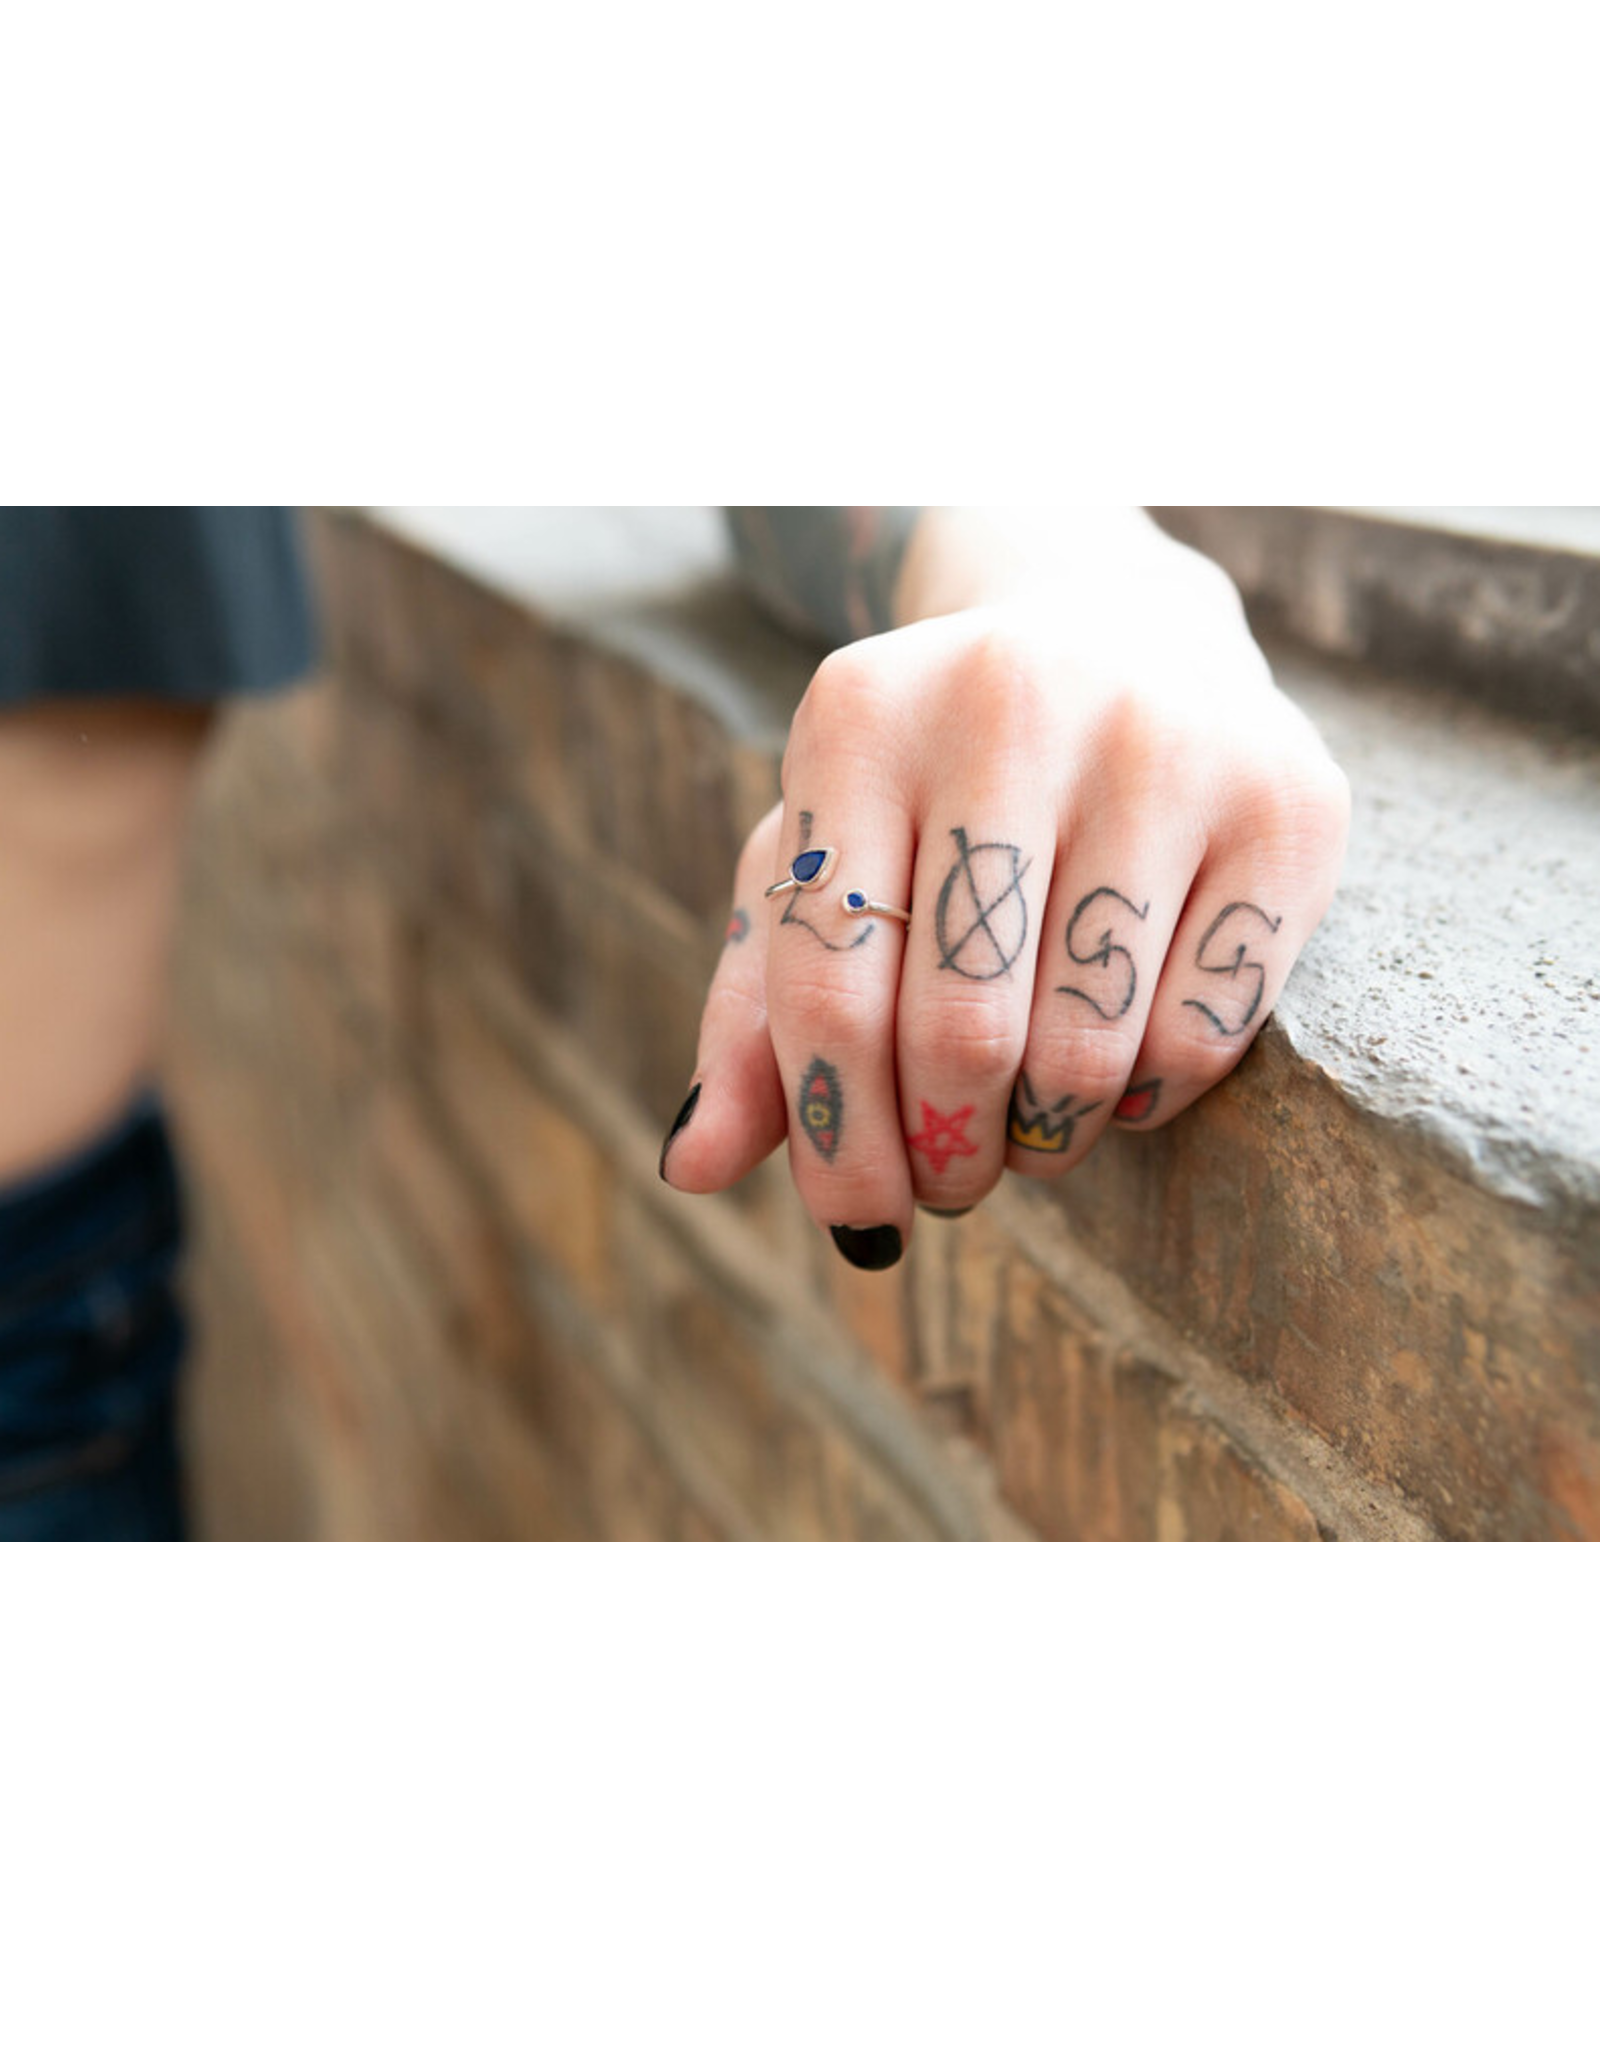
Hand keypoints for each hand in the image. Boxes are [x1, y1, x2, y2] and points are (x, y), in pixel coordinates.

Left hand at [661, 510, 1349, 1270]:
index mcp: (860, 717)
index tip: (861, 1218)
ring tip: (1026, 1122)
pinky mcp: (1286, 804)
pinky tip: (1116, 1066)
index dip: (839, 1140)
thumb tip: (689, 1165)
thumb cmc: (940, 787)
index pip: (827, 987)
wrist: (1124, 637)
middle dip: (947, 1153)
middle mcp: (1010, 705)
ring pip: (1087, 1050)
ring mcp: (1164, 746)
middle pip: (961, 1032)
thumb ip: (753, 1009)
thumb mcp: (825, 859)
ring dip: (1045, 1137)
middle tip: (951, 1180)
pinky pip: (1201, 1036)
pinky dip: (1146, 1099)